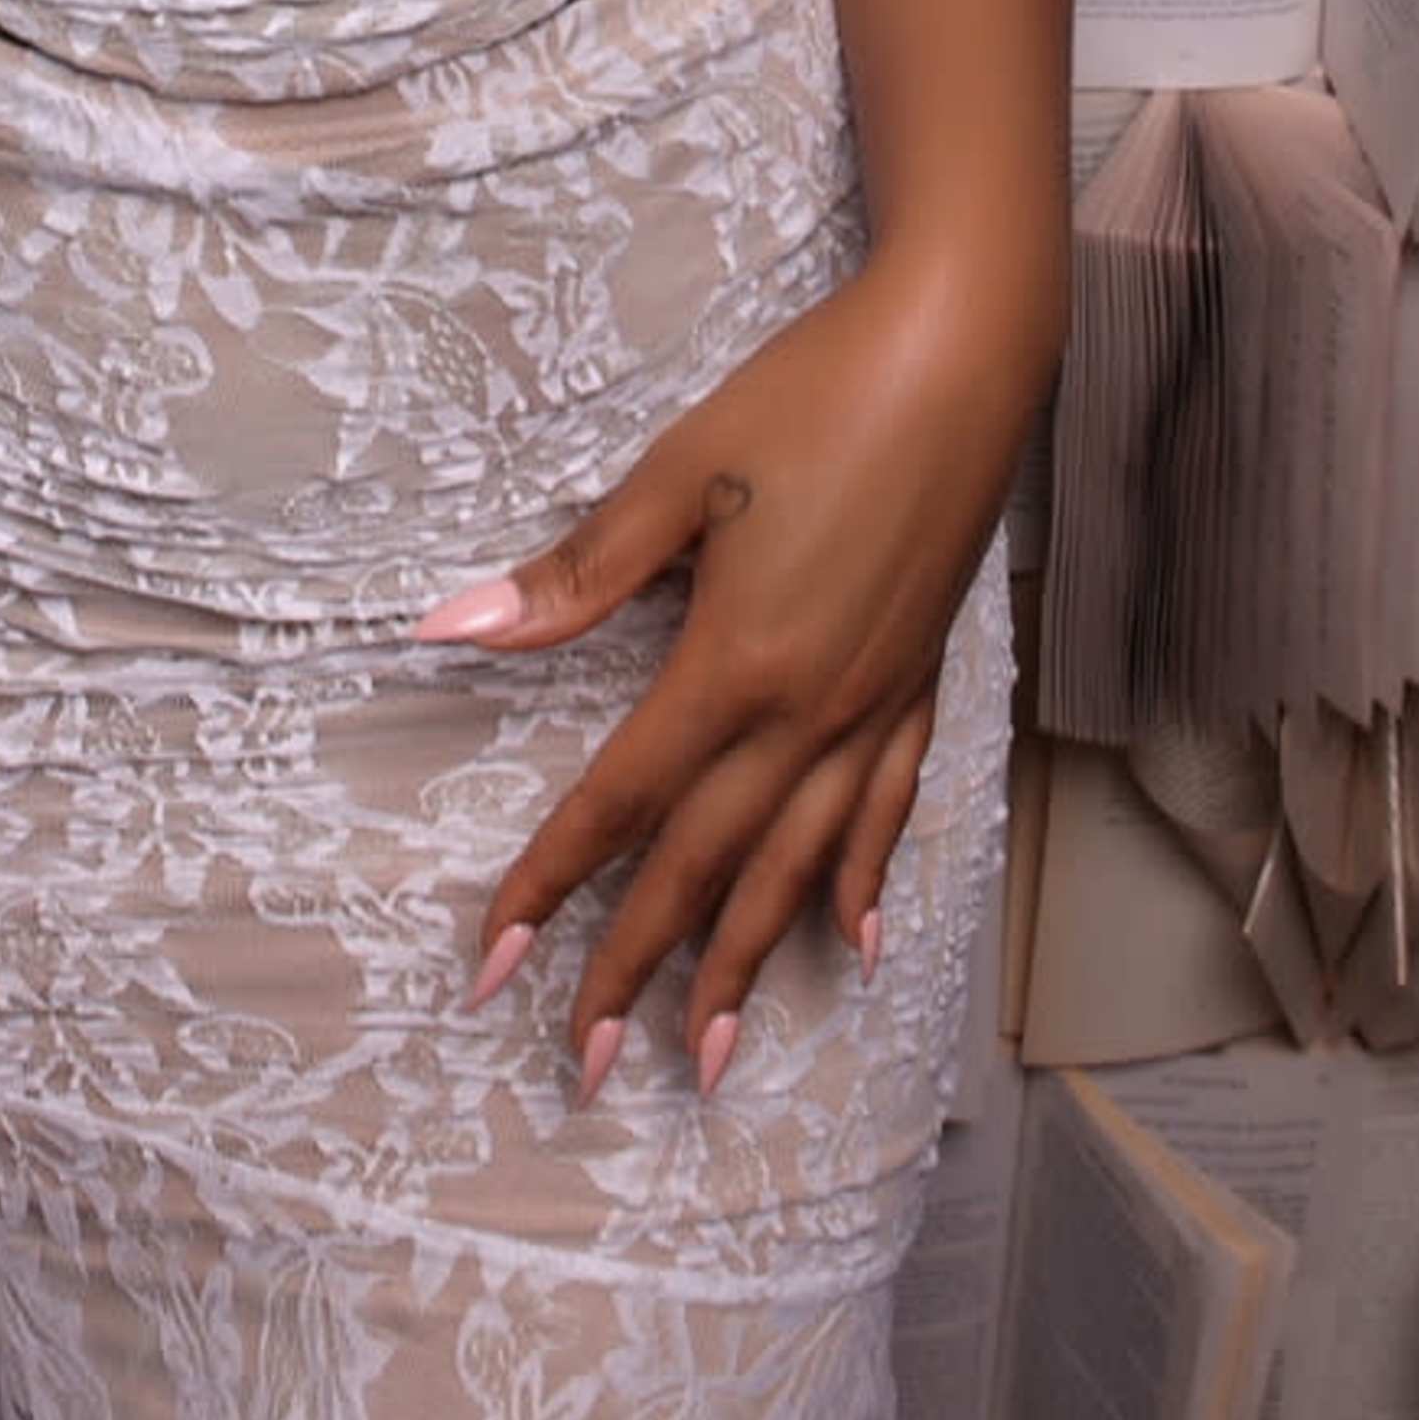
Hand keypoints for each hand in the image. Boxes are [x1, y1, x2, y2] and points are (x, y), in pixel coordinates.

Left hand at [423, 249, 1036, 1098]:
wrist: (963, 354)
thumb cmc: (814, 394)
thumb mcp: (683, 472)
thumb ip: (578, 571)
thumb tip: (455, 627)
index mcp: (738, 665)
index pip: (624, 802)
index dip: (552, 884)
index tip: (495, 966)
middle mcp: (810, 712)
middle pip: (708, 864)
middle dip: (641, 969)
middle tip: (588, 1065)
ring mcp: (876, 705)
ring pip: (801, 865)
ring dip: (751, 961)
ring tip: (712, 1052)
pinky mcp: (923, 681)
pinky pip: (890, 807)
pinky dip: (867, 877)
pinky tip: (862, 938)